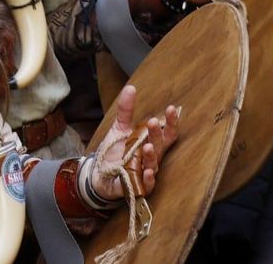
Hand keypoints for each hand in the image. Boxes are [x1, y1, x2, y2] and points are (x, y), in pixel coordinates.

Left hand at [86, 84, 179, 200]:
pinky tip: (146, 171)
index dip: (172, 122)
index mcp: (151, 142)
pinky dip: (147, 178)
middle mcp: (152, 157)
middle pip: (160, 146)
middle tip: (154, 122)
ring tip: (147, 146)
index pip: (167, 133)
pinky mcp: (138, 185)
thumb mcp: (119, 128)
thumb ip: (125, 110)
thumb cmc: (116, 151)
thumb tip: (131, 87)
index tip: (172, 108)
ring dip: (152, 155)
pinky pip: (146, 183)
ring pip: (154, 164)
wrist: (100, 174)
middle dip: (158, 134)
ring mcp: (146, 171)